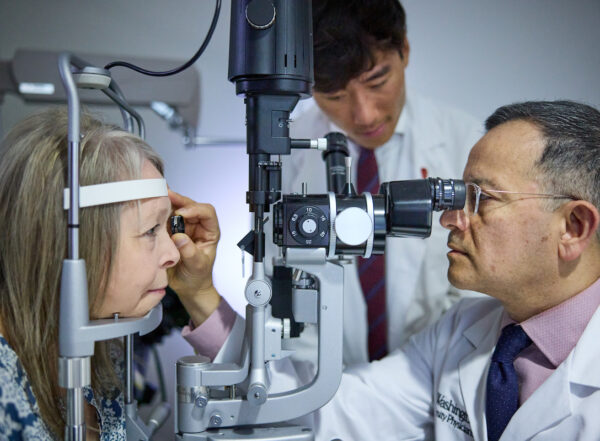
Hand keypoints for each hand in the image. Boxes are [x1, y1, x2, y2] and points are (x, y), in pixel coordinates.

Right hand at [168, 189, 220, 324]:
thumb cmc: (198, 277)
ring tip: (156, 198)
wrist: (187, 288)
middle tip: (166, 195)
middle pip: (190, 206)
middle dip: (179, 200)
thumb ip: (190, 252)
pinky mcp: (170, 232)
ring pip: (176, 210)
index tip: (182, 214)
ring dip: (167, 204)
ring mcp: (183, 228)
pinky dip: (157, 214)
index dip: (195, 209)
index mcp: (209, 232)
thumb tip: (180, 238)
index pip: (207, 213)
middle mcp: (197, 226)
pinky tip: (150, 210)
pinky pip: (164, 219)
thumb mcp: (197, 266)